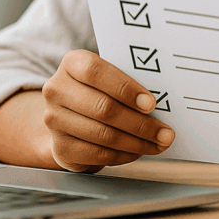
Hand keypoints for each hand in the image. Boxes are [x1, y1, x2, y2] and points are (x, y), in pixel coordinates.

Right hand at [41, 49, 174, 171]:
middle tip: (165, 132)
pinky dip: (123, 155)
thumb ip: (127, 81)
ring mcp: (53, 120)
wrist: (68, 116)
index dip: (125, 89)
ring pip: (103, 135)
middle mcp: (57, 90)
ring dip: (137, 143)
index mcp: (72, 63)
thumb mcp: (108, 76)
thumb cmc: (98, 91)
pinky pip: (97, 154)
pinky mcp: (60, 147)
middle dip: (140, 124)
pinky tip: (138, 151)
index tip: (151, 104)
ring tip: (158, 143)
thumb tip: (162, 98)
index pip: (96, 72)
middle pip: (103, 108)